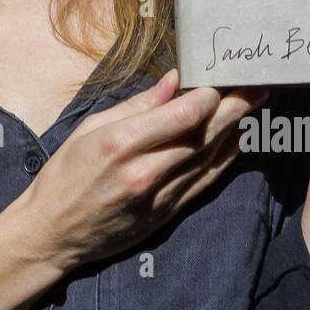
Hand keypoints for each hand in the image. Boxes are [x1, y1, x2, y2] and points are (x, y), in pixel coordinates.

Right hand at [16, 69, 267, 270]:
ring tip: (252, 105)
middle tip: (256, 86)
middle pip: (203, 135)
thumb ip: (137, 106)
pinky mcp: (165, 214)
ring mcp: (158, 197)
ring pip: (209, 158)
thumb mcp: (90, 128)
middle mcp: (144, 171)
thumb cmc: (65, 174)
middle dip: (234, 107)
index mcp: (121, 143)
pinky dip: (223, 160)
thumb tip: (174, 80)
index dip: (210, 95)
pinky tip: (235, 141)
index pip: (183, 115)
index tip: (223, 77)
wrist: (53, 232)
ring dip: (234, 130)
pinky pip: (204, 182)